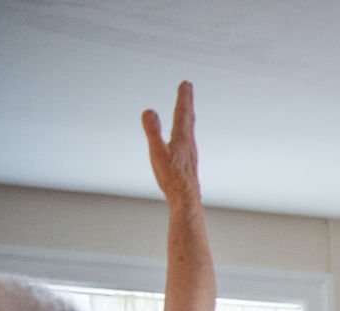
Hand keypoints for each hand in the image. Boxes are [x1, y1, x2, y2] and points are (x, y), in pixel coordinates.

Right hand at [141, 81, 200, 210]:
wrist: (185, 198)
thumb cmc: (171, 177)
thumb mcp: (157, 152)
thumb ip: (153, 131)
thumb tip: (149, 110)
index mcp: (182, 138)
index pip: (183, 112)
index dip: (184, 97)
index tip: (186, 83)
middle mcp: (189, 143)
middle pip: (188, 117)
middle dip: (186, 101)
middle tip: (187, 87)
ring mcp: (189, 152)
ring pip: (189, 129)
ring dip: (187, 115)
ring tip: (186, 109)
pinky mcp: (187, 161)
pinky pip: (186, 140)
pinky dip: (184, 131)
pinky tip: (182, 139)